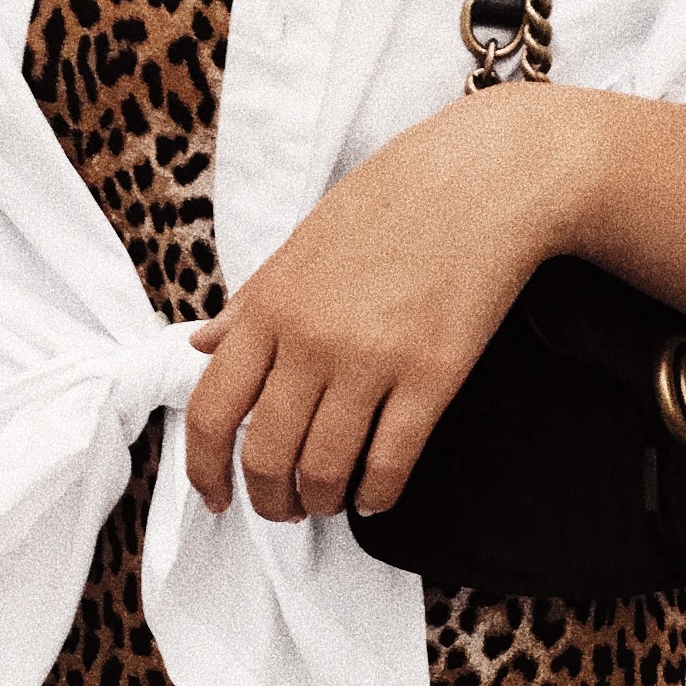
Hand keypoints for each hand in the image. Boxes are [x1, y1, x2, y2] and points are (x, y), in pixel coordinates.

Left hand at [185, 80, 602, 522]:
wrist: (484, 177)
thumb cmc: (393, 200)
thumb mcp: (302, 241)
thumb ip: (250, 302)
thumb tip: (202, 345)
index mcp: (270, 307)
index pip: (211, 411)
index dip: (204, 470)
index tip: (214, 497)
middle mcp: (311, 340)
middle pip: (265, 455)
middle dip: (269, 500)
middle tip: (282, 509)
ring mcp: (372, 362)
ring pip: (324, 470)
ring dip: (321, 502)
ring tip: (327, 502)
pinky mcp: (432, 377)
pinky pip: (390, 463)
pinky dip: (376, 495)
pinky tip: (374, 496)